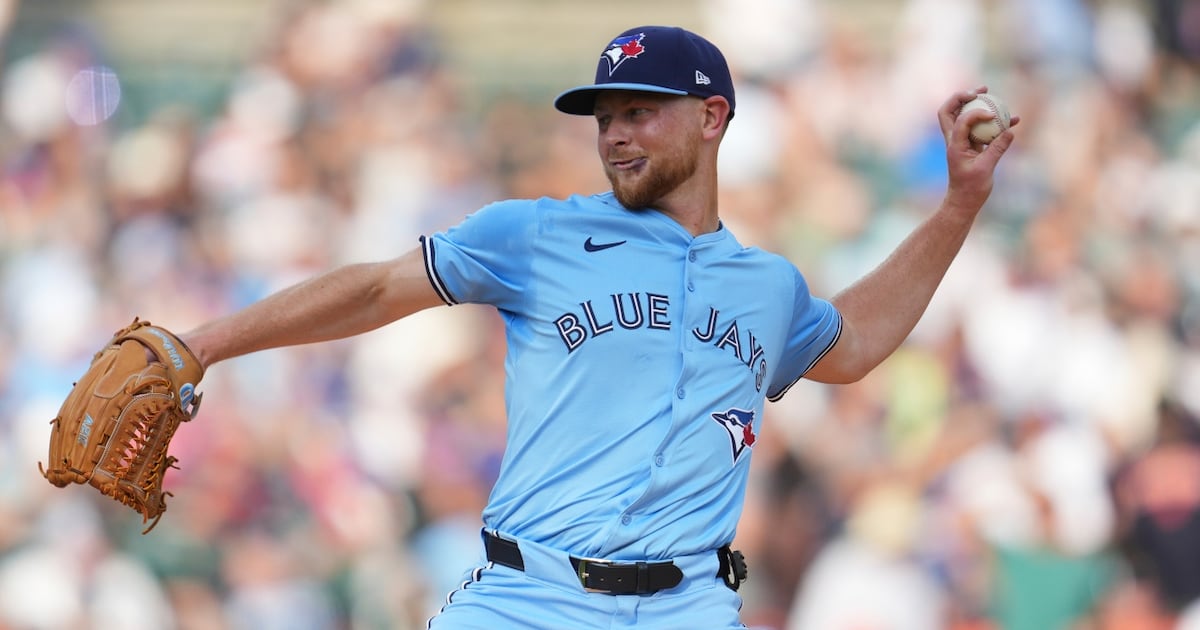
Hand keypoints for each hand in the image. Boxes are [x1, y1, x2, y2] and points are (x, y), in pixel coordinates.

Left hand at [938, 86, 1019, 212]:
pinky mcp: (972, 146)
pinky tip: (1012, 119)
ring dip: (973, 104)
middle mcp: (954, 140)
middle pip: (949, 111)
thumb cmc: (971, 188)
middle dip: (961, 97)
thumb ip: (997, 149)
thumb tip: (1010, 131)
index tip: (993, 115)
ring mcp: (962, 142)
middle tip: (980, 90)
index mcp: (954, 145)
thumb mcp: (986, 169)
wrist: (964, 201)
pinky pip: (980, 129)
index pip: (961, 121)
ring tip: (989, 92)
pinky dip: (991, 122)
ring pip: (962, 116)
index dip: (976, 113)